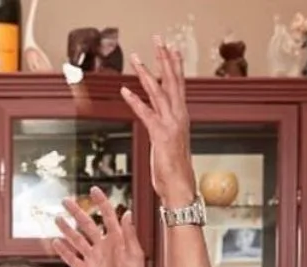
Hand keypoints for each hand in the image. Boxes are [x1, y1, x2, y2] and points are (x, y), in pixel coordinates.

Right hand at [50, 187, 148, 266]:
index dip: (100, 202)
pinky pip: (72, 259)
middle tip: (66, 201)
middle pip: (87, 225)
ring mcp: (93, 258)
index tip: (93, 190)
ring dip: (67, 230)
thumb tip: (127, 212)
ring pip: (76, 240)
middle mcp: (102, 246)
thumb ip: (129, 234)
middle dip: (76, 212)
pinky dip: (63, 251)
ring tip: (57, 219)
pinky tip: (56, 242)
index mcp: (116, 239)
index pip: (107, 216)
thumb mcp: (135, 253)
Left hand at [120, 40, 194, 205]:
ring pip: (158, 92)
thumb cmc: (175, 170)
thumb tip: (161, 125)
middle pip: (172, 81)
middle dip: (165, 59)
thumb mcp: (172, 144)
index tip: (172, 48)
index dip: (175, 65)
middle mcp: (179, 116)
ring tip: (137, 58)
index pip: (179, 85)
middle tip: (159, 40)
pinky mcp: (160, 135)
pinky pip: (146, 113)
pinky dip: (135, 101)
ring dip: (147, 73)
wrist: (180, 187)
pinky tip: (125, 90)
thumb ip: (166, 130)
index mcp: (182, 117)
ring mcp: (170, 124)